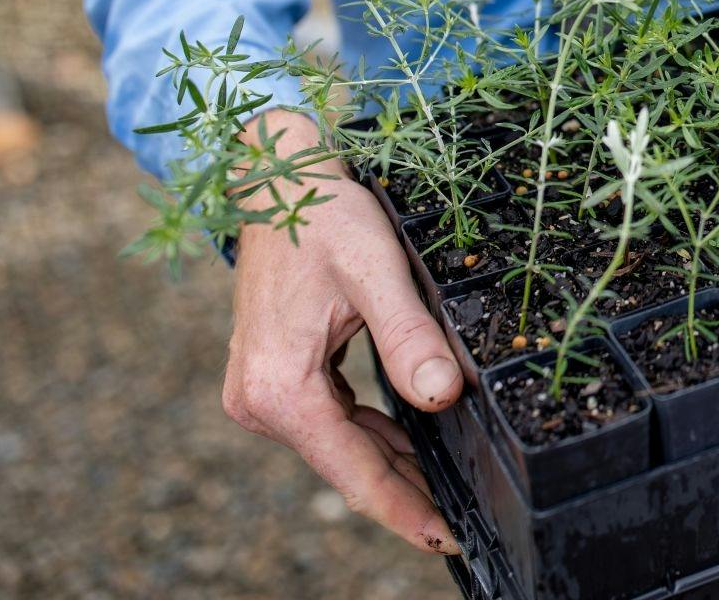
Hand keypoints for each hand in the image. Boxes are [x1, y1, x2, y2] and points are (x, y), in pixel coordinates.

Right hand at [221, 110, 463, 554]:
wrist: (277, 180)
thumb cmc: (324, 216)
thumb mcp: (378, 270)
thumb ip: (409, 336)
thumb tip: (444, 397)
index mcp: (280, 387)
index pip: (353, 470)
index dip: (402, 509)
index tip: (445, 539)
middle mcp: (259, 401)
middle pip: (346, 466)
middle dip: (403, 494)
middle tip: (459, 524)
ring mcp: (260, 392)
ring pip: (340, 446)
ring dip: (390, 466)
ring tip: (445, 493)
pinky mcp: (272, 378)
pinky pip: (330, 422)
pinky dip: (370, 435)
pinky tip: (410, 446)